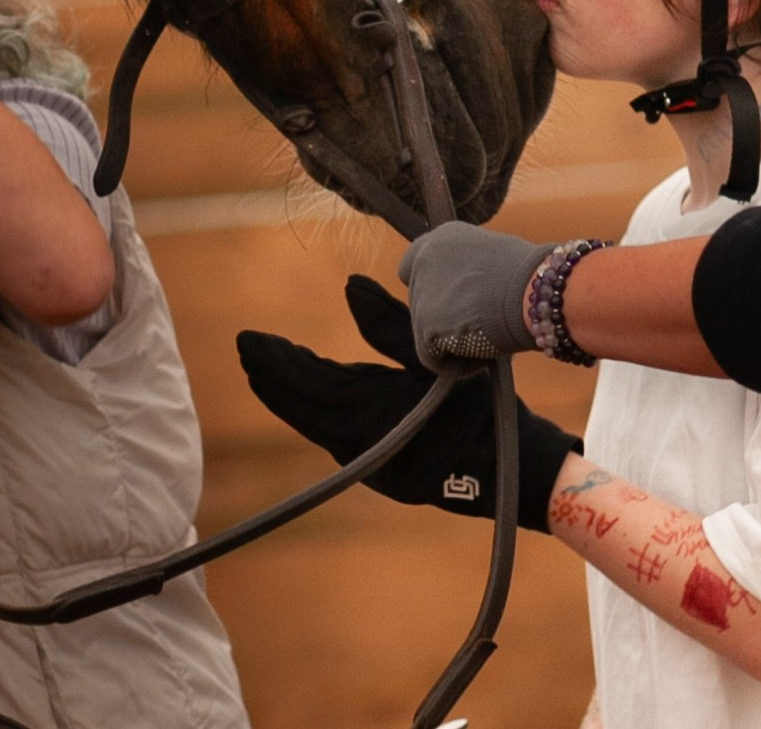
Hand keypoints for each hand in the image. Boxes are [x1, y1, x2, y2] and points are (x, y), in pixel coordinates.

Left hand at [237, 275, 580, 532]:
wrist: (514, 471)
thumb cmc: (485, 406)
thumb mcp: (442, 353)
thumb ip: (390, 323)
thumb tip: (351, 286)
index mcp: (377, 414)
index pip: (312, 383)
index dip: (278, 362)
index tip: (249, 338)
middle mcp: (365, 446)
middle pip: (306, 408)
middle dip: (273, 379)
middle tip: (246, 349)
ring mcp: (371, 467)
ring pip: (317, 426)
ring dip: (289, 397)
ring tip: (262, 369)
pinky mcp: (381, 474)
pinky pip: (334, 438)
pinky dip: (313, 414)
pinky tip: (305, 398)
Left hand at [396, 222, 557, 366]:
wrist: (531, 290)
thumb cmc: (531, 278)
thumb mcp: (495, 263)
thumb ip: (471, 275)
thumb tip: (469, 300)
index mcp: (444, 237)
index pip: (415, 264)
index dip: (434, 288)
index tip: (453, 304)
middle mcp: (424, 257)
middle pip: (421, 302)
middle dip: (446, 320)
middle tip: (480, 327)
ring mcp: (421, 290)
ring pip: (429, 333)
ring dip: (456, 343)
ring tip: (490, 336)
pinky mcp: (424, 323)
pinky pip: (435, 358)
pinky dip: (458, 364)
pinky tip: (484, 354)